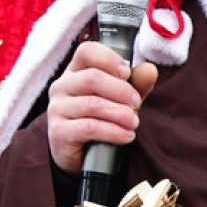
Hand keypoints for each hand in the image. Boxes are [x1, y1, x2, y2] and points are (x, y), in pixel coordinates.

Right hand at [47, 41, 157, 174]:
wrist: (82, 154)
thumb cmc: (102, 118)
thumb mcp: (121, 99)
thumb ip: (136, 84)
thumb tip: (150, 69)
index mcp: (75, 71)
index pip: (87, 51)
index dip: (109, 59)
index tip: (127, 73)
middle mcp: (62, 86)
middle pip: (92, 78)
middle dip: (121, 91)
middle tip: (136, 103)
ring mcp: (57, 109)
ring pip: (92, 104)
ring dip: (120, 114)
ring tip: (134, 122)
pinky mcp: (59, 132)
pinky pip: (89, 127)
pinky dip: (113, 132)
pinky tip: (126, 136)